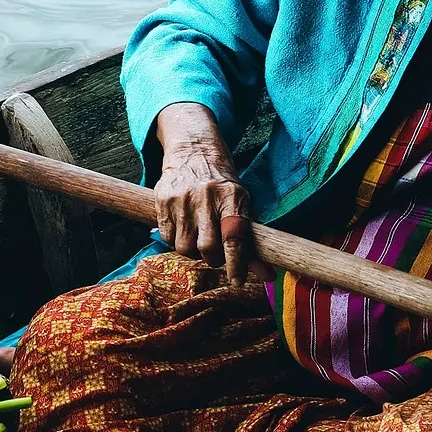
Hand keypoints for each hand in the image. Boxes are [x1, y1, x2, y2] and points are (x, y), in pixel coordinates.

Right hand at [152, 103, 251, 285]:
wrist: (194, 150)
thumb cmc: (222, 185)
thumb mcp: (241, 204)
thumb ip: (251, 241)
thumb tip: (268, 276)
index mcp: (232, 197)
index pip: (234, 238)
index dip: (236, 264)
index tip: (237, 282)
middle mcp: (206, 197)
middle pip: (207, 247)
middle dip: (212, 259)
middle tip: (214, 255)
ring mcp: (182, 198)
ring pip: (184, 247)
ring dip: (192, 252)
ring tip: (197, 239)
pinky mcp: (163, 199)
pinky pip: (167, 237)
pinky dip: (175, 241)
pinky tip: (183, 229)